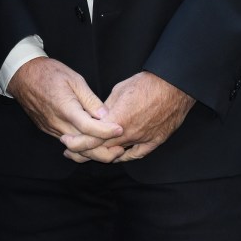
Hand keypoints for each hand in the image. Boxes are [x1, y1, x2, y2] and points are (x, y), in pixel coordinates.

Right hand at [8, 57, 122, 157]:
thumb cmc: (49, 73)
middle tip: (120, 149)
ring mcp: (52, 129)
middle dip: (103, 151)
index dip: (106, 132)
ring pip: (75, 148)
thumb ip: (90, 100)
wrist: (24, 76)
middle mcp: (58, 123)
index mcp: (66, 109)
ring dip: (93, 151)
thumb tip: (106, 115)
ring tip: (111, 147)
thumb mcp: (74, 79)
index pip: (89, 128)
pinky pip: (67, 143)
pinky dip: (81, 146)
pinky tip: (93, 142)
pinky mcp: (48, 130)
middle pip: (83, 146)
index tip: (120, 130)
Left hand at [60, 71, 194, 163]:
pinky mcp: (155, 141)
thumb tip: (96, 116)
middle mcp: (128, 134)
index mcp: (116, 121)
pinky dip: (124, 156)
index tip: (66, 142)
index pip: (90, 138)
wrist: (174, 86)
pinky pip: (136, 154)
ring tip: (89, 155)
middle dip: (84, 152)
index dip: (76, 143)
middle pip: (101, 150)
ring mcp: (142, 140)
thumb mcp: (118, 91)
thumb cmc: (146, 84)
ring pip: (117, 154)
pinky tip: (116, 156)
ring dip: (102, 155)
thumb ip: (105, 108)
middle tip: (72, 152)